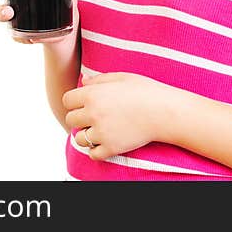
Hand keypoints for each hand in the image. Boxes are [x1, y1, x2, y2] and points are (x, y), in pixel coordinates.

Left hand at [62, 72, 177, 159]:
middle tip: (94, 116)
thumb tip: (82, 80)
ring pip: (80, 138)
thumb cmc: (145, 91)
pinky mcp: (111, 148)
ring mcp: (102, 132)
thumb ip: (99, 79)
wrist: (164, 112)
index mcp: (93, 94)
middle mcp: (93, 114)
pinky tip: (105, 141)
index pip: (67, 100)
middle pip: (70, 119)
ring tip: (100, 129)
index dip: (75, 101)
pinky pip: (92, 154)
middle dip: (79, 117)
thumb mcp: (122, 77)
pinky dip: (96, 149)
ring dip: (87, 134)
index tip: (84, 102)